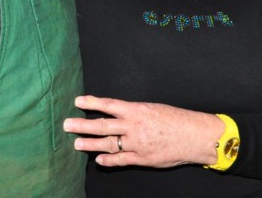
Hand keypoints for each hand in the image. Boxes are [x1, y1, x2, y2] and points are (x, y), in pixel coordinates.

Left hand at [63, 95, 223, 167]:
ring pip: (108, 144)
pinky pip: (121, 160)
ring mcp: (137, 144)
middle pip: (102, 125)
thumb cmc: (176, 119)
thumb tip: (118, 113)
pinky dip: (109, 160)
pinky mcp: (142, 158)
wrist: (194, 136)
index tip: (77, 101)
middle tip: (67, 125)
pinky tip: (98, 160)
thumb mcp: (154, 108)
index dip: (92, 103)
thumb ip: (135, 112)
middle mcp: (134, 126)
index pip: (109, 105)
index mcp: (137, 110)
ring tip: (76, 144)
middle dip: (83, 125)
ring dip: (90, 144)